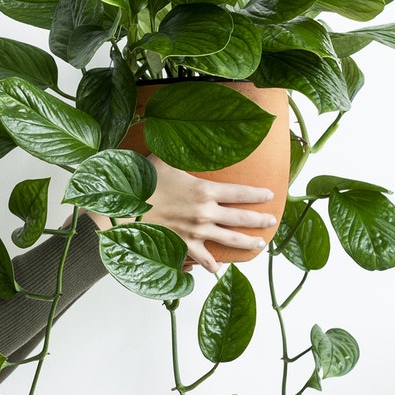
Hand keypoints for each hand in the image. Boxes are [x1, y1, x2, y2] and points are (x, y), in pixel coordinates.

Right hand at [79, 157, 276, 272]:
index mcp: (204, 191)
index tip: (270, 195)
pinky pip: (203, 259)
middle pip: (241, 219)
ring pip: (229, 240)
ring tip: (259, 244)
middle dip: (260, 220)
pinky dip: (211, 265)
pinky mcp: (183, 246)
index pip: (240, 193)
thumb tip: (186, 127)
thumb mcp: (163, 158)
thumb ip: (179, 147)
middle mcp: (205, 213)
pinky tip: (218, 267)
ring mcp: (195, 232)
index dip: (258, 195)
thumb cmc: (143, 184)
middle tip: (271, 220)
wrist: (123, 211)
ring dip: (247, 243)